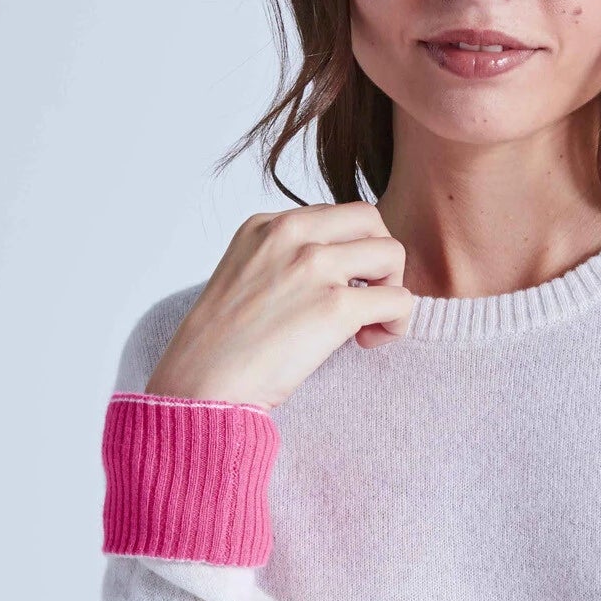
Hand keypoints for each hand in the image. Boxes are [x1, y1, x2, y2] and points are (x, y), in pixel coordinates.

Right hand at [146, 201, 413, 410]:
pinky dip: (396, 324)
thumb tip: (336, 270)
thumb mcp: (245, 277)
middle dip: (380, 259)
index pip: (337, 215)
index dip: (350, 252)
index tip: (337, 287)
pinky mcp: (335, 306)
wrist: (200, 384)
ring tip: (368, 323)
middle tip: (366, 298)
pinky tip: (368, 341)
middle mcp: (291, 235)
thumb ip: (285, 261)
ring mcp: (314, 266)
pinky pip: (400, 300)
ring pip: (393, 254)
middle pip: (372, 221)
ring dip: (392, 289)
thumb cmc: (221, 347)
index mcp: (267, 225)